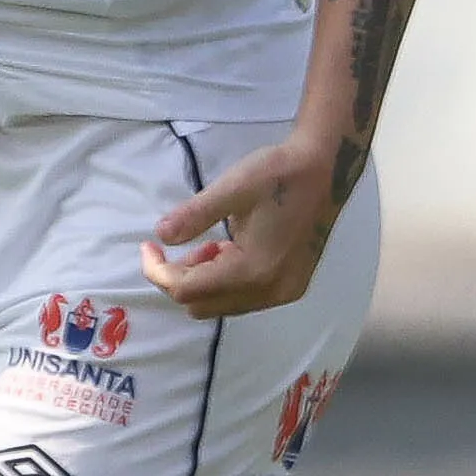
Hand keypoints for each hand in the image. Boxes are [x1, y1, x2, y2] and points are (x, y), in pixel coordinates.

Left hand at [141, 129, 349, 317]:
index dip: (158, 271)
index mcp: (253, 270)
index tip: (148, 245)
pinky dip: (226, 281)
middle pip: (201, 305)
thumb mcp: (231, 188)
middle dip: (180, 278)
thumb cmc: (279, 173)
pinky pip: (244, 299)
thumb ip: (194, 215)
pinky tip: (230, 250)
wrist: (327, 169)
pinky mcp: (291, 287)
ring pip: (222, 305)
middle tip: (181, 244)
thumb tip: (161, 234)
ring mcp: (284, 293)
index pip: (187, 290)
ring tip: (209, 243)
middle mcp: (270, 292)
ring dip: (204, 280)